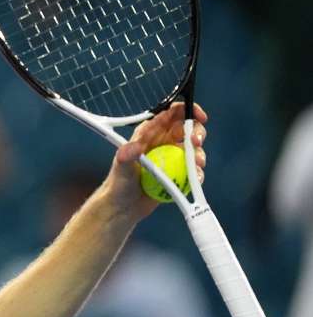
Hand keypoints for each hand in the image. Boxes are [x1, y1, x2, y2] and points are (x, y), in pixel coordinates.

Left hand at [104, 101, 208, 220]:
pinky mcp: (178, 173)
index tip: (199, 116)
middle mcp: (162, 142)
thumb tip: (133, 147)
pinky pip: (193, 169)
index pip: (171, 113)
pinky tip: (194, 179)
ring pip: (194, 149)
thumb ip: (126, 156)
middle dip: (197, 132)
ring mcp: (171, 158)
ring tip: (196, 165)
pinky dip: (197, 173)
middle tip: (195, 143)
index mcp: (149, 133)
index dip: (188, 109)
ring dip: (199, 155)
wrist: (123, 207)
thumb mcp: (121, 168)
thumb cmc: (118, 184)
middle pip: (188, 128)